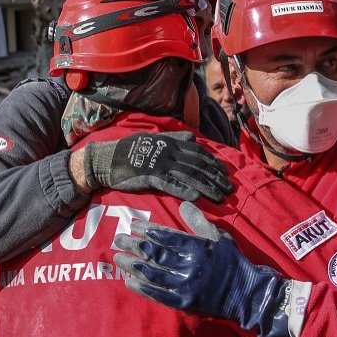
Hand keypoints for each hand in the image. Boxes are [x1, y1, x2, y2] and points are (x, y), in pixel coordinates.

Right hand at [73, 131, 232, 202]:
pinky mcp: (150, 177)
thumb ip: (173, 138)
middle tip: (230, 188)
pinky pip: (170, 184)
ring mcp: (159, 164)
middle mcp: (168, 152)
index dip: (213, 163)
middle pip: (198, 165)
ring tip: (220, 197)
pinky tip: (196, 198)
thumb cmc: (129, 150)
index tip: (225, 172)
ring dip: (206, 187)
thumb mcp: (152, 139)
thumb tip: (192, 137)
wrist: (106, 159)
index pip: (198, 153)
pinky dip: (184, 190)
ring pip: (189, 176)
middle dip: (215, 177)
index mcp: (170, 143)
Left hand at [113, 201, 305, 336]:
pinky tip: (129, 281)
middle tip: (118, 240)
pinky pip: (158, 295)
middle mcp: (188, 265)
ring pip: (152, 273)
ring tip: (118, 259)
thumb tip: (183, 204)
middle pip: (154, 254)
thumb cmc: (232, 261)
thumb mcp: (219, 237)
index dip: (147, 231)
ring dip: (133, 265)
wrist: (246, 293)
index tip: (133, 226)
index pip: (166, 236)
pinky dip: (142, 288)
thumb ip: (199, 222)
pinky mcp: (183, 303)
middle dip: (134, 246)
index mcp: (197, 247)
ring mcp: (185, 286)